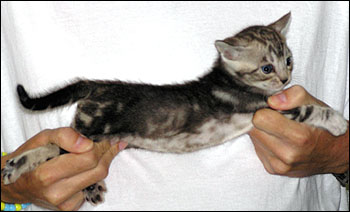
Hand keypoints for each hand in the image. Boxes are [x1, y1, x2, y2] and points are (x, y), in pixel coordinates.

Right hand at [1, 127, 127, 209]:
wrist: (16, 184)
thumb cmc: (29, 158)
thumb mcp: (42, 138)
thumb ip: (64, 136)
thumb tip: (87, 143)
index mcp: (47, 174)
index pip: (88, 158)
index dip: (100, 145)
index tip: (105, 136)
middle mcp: (57, 192)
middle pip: (98, 170)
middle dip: (107, 153)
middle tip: (111, 141)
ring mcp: (65, 203)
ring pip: (98, 179)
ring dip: (104, 162)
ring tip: (106, 149)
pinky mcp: (70, 207)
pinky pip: (91, 188)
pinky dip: (93, 175)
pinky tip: (89, 165)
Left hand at [249, 85, 348, 176]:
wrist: (335, 153)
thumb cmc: (324, 126)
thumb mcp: (315, 104)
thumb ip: (294, 96)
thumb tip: (271, 101)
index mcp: (298, 136)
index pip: (259, 119)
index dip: (264, 110)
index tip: (272, 109)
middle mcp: (287, 154)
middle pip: (254, 129)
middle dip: (261, 120)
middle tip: (276, 118)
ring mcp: (279, 165)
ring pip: (254, 139)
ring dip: (262, 131)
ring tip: (279, 130)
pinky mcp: (273, 170)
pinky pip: (257, 149)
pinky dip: (264, 142)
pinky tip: (278, 140)